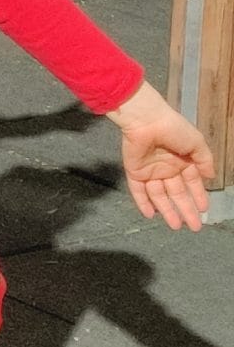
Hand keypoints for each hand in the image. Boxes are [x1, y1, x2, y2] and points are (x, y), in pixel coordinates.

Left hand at [112, 82, 217, 230]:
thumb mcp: (196, 143)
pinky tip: (151, 215)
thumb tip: (211, 176)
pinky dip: (143, 202)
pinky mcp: (134, 171)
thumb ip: (204, 161)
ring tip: (177, 226)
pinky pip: (138, 190)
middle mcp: (167, 168)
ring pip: (159, 195)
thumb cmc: (173, 129)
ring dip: (167, 211)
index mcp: (182, 161)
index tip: (204, 210)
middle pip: (177, 193)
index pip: (192, 183)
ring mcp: (150, 171)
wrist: (147, 120)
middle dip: (186, 209)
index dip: (198, 196)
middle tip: (194, 226)